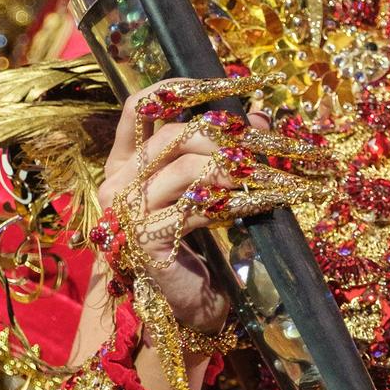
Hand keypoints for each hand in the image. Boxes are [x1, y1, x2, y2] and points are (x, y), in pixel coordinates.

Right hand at [93, 79, 275, 333]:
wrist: (182, 307)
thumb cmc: (192, 244)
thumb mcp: (201, 189)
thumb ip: (219, 151)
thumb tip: (261, 115)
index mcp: (122, 164)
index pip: (138, 107)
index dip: (179, 87)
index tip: (225, 82)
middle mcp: (116, 183)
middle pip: (172, 135)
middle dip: (226, 134)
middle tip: (269, 142)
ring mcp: (126, 212)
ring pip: (188, 167)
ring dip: (239, 167)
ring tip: (273, 173)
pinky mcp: (147, 239)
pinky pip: (200, 205)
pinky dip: (239, 200)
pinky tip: (264, 201)